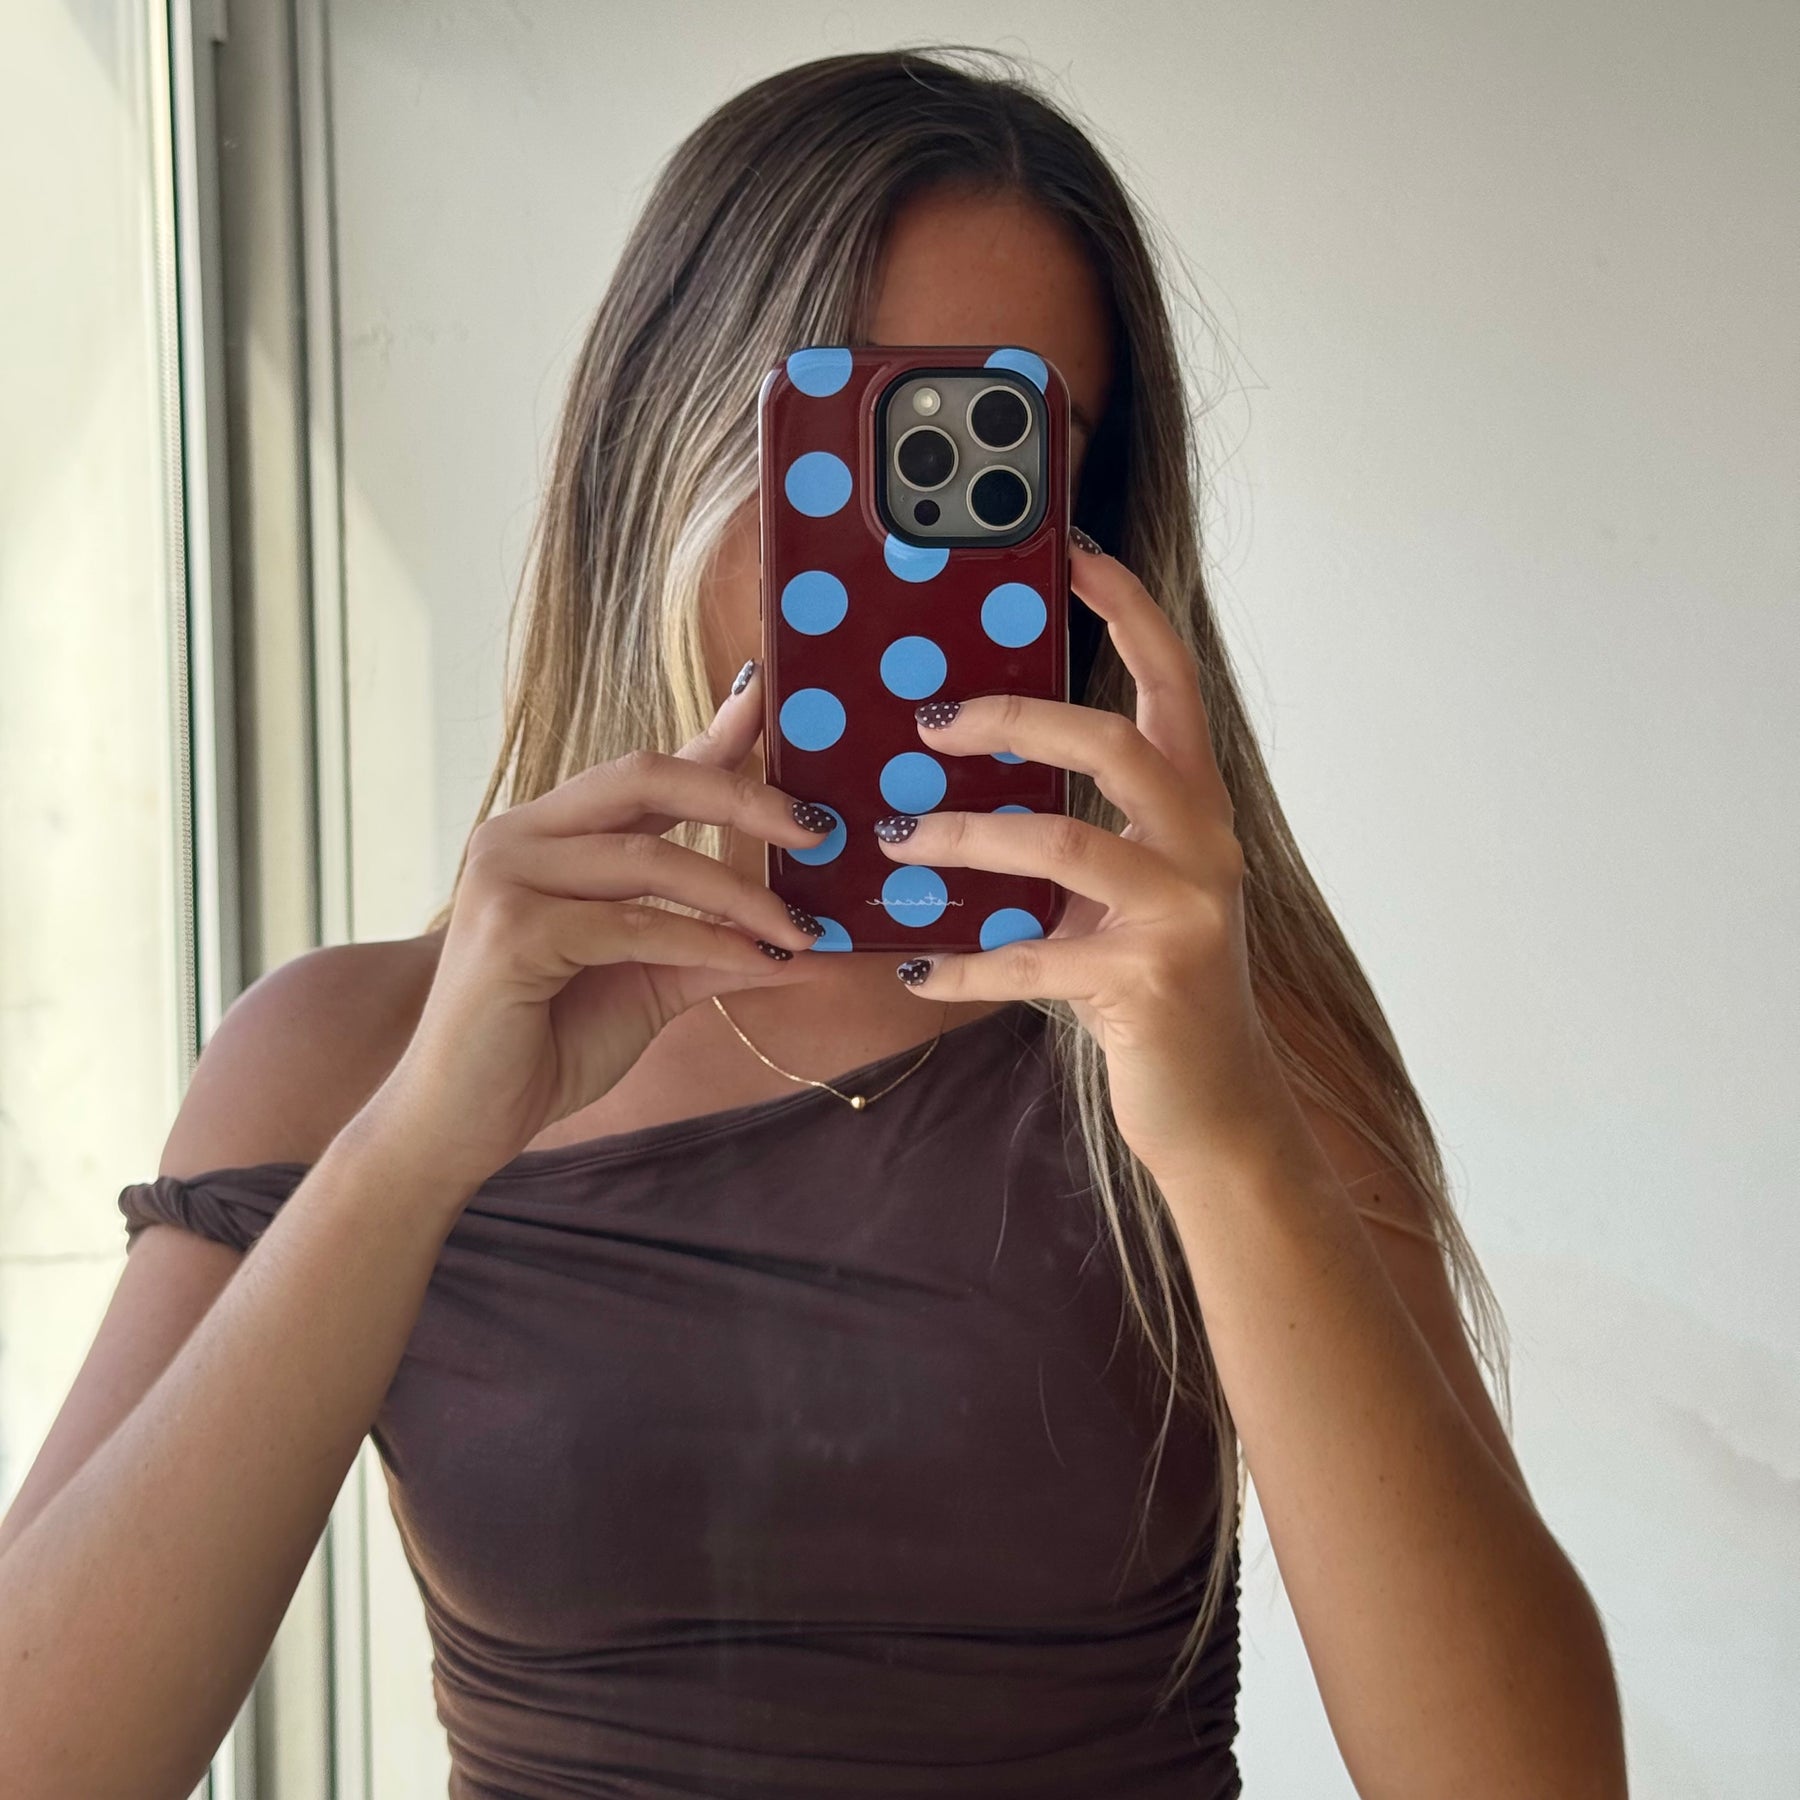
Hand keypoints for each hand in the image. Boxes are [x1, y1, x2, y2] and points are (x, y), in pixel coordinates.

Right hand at [358, 664, 831, 1188]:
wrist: (461, 1121)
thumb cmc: (548, 1044)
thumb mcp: (652, 982)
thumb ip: (718, 946)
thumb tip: (811, 943)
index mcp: (549, 834)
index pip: (643, 771)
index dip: (712, 734)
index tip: (769, 704)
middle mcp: (520, 835)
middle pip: (645, 777)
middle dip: (741, 796)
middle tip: (819, 828)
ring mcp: (507, 876)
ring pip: (649, 858)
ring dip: (739, 894)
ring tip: (801, 929)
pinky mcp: (512, 931)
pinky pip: (634, 923)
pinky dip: (705, 941)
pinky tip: (755, 960)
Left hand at [876, 541, 1292, 1174]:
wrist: (1217, 1105)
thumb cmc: (1154, 985)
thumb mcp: (1127, 892)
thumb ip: (1076, 831)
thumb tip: (961, 782)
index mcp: (1196, 807)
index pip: (1171, 683)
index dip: (1128, 612)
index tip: (1075, 556)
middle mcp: (1204, 845)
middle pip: (1114, 743)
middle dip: (1014, 719)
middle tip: (926, 723)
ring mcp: (1183, 913)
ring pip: (1064, 841)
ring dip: (963, 839)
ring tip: (894, 841)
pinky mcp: (1146, 982)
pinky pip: (1032, 960)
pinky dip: (965, 965)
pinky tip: (915, 968)